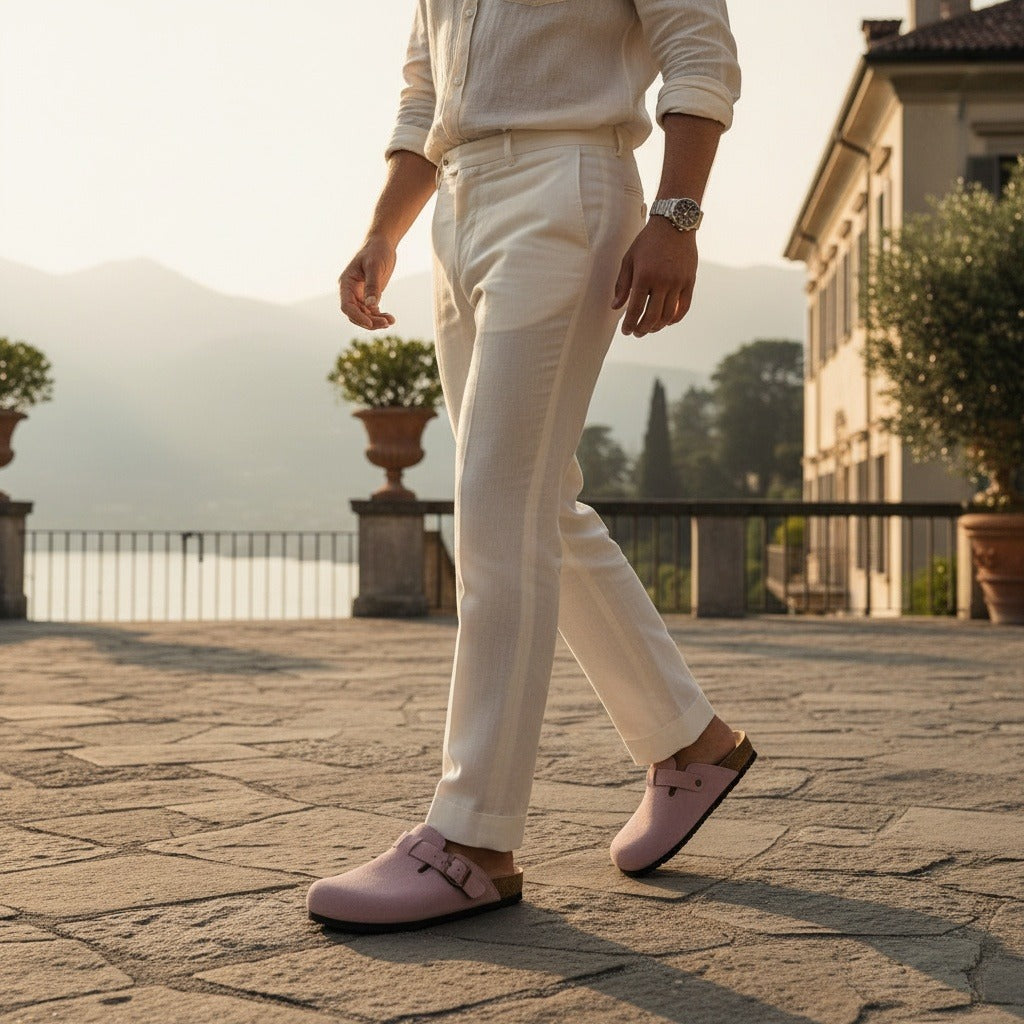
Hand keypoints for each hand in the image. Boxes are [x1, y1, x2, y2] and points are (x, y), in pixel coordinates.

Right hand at [339, 235, 397, 329]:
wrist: (382, 244)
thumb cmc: (376, 251)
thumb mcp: (375, 267)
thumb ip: (372, 286)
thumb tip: (371, 306)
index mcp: (346, 283)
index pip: (347, 306)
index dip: (357, 317)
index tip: (370, 323)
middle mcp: (350, 292)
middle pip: (355, 314)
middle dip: (369, 321)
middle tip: (386, 323)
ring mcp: (359, 295)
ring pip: (364, 315)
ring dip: (376, 320)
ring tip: (391, 321)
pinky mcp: (369, 296)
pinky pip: (372, 312)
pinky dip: (380, 316)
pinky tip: (391, 319)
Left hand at [612, 219, 697, 336]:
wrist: (674, 224)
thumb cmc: (647, 241)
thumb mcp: (629, 259)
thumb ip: (622, 284)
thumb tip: (616, 307)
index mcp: (644, 276)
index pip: (635, 309)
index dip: (629, 324)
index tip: (626, 331)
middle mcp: (662, 281)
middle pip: (652, 317)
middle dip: (642, 329)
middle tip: (637, 333)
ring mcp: (678, 282)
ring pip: (668, 315)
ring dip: (658, 327)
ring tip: (650, 328)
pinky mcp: (690, 281)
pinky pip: (684, 307)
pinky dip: (675, 318)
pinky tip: (667, 321)